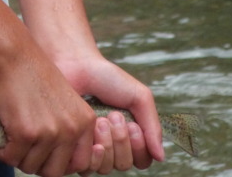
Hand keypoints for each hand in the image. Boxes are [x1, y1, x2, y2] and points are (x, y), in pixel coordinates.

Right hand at [0, 36, 98, 176]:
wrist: (14, 53)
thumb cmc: (33, 72)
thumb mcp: (64, 101)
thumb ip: (66, 128)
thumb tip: (52, 158)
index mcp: (85, 122)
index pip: (79, 164)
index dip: (57, 163)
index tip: (42, 155)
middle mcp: (71, 130)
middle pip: (54, 172)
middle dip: (35, 164)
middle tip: (22, 150)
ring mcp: (50, 133)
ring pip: (30, 166)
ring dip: (16, 157)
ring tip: (8, 142)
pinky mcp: (26, 133)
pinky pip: (11, 157)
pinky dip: (1, 152)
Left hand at [56, 54, 161, 173]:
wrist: (76, 65)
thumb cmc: (107, 78)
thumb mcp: (139, 97)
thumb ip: (152, 126)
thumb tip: (161, 156)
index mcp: (128, 135)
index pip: (142, 160)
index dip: (139, 148)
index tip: (132, 124)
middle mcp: (110, 145)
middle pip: (124, 165)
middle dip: (121, 141)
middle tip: (114, 116)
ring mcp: (89, 146)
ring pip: (105, 167)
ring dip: (106, 143)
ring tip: (100, 119)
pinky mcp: (70, 146)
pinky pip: (84, 166)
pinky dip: (90, 151)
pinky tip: (89, 129)